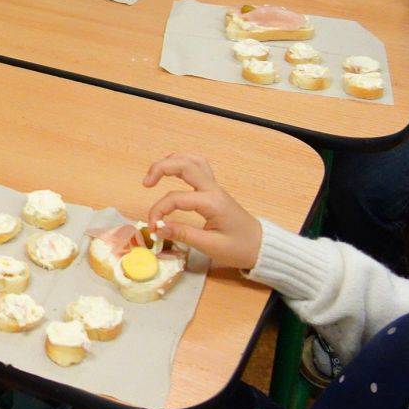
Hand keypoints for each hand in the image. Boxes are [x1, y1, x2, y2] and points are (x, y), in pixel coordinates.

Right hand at [142, 153, 262, 270]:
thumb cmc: (239, 248)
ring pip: (192, 160)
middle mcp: (212, 189)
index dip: (158, 211)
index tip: (152, 228)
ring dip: (171, 161)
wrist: (262, 247)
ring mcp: (214, 187)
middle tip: (146, 183)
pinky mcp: (214, 190)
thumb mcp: (210, 246)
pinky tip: (172, 173)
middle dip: (160, 168)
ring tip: (155, 174)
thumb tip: (158, 227)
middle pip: (184, 164)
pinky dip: (181, 164)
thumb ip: (183, 234)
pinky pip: (198, 167)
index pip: (176, 198)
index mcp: (212, 203)